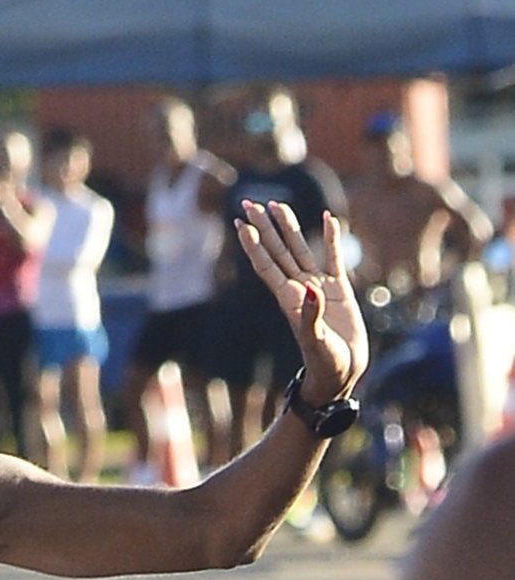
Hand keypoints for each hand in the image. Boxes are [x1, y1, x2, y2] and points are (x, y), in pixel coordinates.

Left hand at [235, 201, 368, 401]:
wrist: (340, 375)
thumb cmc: (324, 364)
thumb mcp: (316, 343)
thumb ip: (311, 318)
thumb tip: (309, 291)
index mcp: (289, 300)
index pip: (266, 265)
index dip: (253, 244)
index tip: (240, 223)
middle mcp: (299, 290)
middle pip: (277, 251)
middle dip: (263, 228)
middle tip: (248, 204)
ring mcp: (318, 288)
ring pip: (299, 250)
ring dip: (288, 228)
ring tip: (276, 205)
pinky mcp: (338, 291)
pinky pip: (333, 258)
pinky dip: (331, 238)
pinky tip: (328, 219)